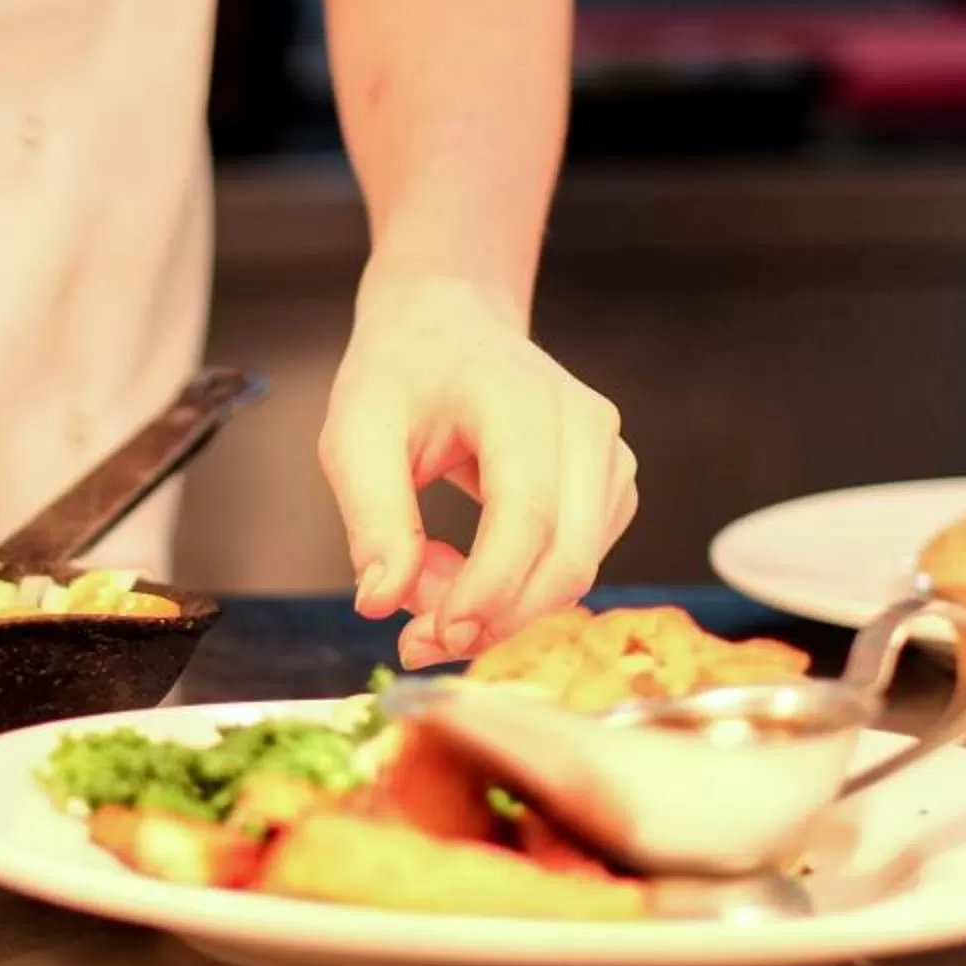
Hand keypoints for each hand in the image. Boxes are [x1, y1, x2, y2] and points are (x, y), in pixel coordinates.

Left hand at [318, 272, 638, 668]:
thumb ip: (371, 517)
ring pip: (574, 570)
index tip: (434, 634)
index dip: (488, 589)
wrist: (448, 326)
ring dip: (501, 605)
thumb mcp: (355, 435)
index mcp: (522, 399)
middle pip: (568, 557)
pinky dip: (518, 587)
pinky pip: (574, 562)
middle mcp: (586, 426)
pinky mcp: (610, 487)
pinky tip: (462, 565)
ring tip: (425, 576)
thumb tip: (381, 602)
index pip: (527, 515)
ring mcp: (610, 456)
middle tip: (419, 639)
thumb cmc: (400, 373)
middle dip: (496, 618)